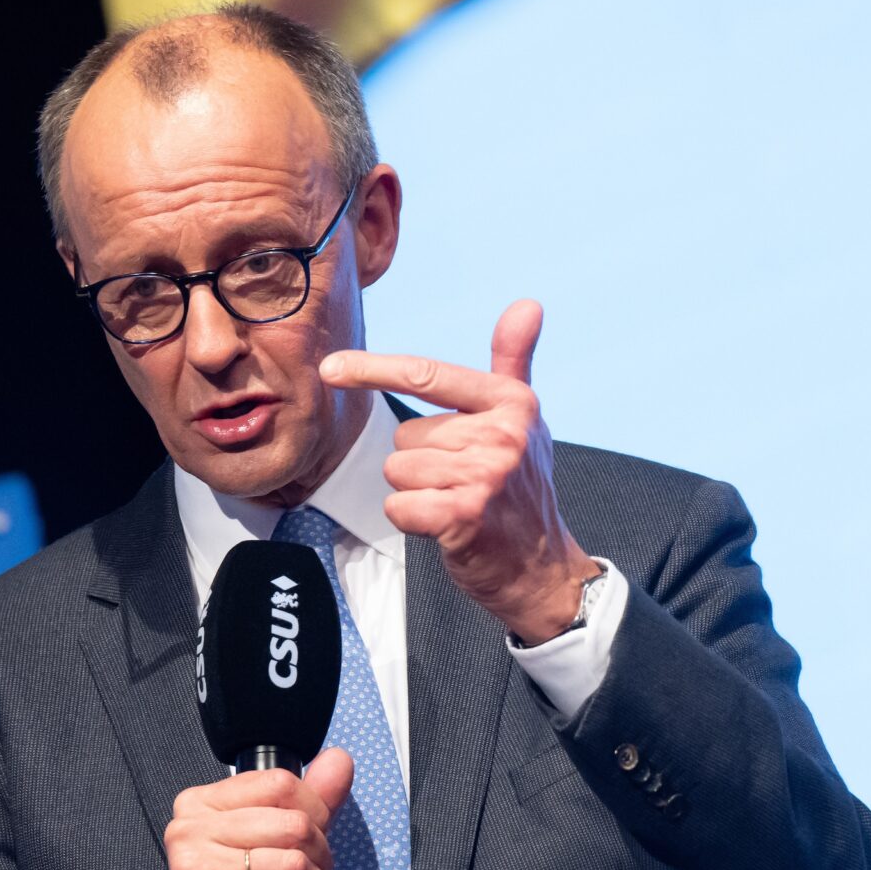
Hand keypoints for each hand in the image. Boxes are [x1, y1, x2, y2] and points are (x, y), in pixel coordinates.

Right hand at [165, 749, 354, 869]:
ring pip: (296, 864)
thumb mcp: (264, 845)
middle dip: (319, 858)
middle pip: (294, 824)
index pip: (281, 784)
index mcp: (199, 805)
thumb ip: (305, 802)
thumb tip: (340, 760)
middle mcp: (191, 831)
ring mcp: (198, 868)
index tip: (309, 843)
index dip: (314, 814)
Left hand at [319, 299, 599, 643]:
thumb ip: (513, 361)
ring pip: (398, 470)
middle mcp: (502, 434)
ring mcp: (485, 475)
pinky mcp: (465, 515)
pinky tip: (444, 526)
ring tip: (454, 502)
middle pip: (405, 434)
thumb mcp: (523, 419)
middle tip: (460, 483)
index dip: (373, 369)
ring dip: (416, 492)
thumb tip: (527, 303)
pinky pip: (399, 505)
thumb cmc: (521, 488)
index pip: (427, 375)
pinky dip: (411, 520)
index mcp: (510, 402)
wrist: (541, 566)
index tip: (329, 368)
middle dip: (421, 462)